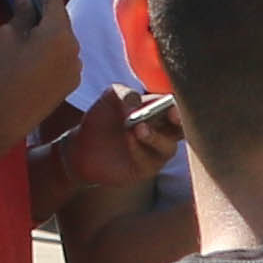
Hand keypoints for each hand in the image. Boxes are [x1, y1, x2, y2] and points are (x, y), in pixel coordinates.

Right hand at [0, 0, 80, 143]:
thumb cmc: (4, 73)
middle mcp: (74, 46)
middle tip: (30, 3)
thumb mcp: (7, 37)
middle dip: (47, 12)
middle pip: (61, 21)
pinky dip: (54, 52)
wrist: (8, 116)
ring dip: (51, 34)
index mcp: (59, 31)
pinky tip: (37, 58)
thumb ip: (21, 13)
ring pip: (64, 41)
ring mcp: (76, 66)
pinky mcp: (73, 82)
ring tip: (32, 34)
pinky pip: (65, 58)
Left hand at [45, 83, 177, 224]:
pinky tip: (129, 139)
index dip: (179, 106)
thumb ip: (123, 93)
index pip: (177, 108)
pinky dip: (140, 149)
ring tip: (138, 127)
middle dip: (179, 123)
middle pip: (181, 130)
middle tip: (170, 114)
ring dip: (155, 137)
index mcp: (158, 112)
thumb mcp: (109, 99)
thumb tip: (136, 102)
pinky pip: (149, 162)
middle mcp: (162, 133)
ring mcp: (155, 153)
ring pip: (168, 147)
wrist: (81, 145)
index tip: (171, 104)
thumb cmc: (101, 118)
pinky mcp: (144, 169)